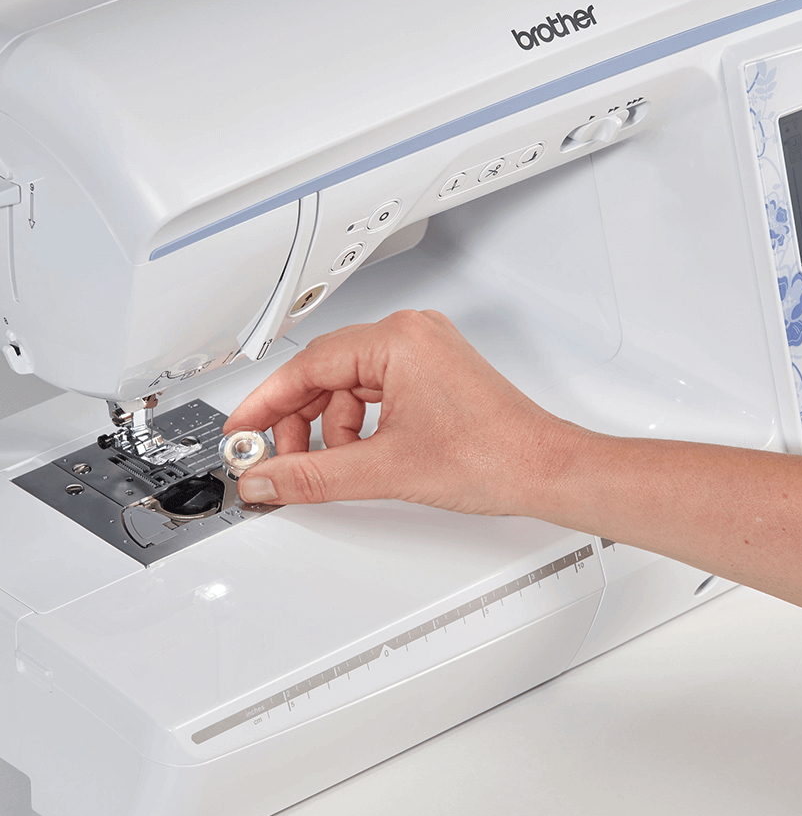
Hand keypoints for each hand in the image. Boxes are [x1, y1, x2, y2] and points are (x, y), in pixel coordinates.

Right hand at [223, 310, 580, 515]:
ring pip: (351, 387)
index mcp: (398, 340)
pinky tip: (360, 456)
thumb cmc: (493, 455)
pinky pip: (377, 393)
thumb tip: (266, 478)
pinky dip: (360, 425)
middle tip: (281, 462)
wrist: (545, 469)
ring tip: (332, 467)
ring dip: (332, 428)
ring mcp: (425, 353)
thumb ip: (312, 476)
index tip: (242, 432)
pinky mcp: (434, 375)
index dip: (266, 405)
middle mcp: (412, 336)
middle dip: (300, 422)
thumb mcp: (385, 469)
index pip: (307, 366)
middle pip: (326, 374)